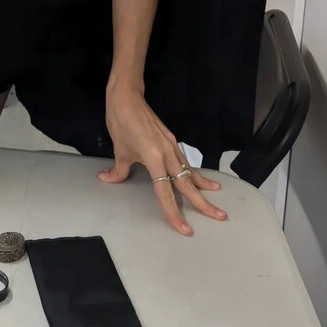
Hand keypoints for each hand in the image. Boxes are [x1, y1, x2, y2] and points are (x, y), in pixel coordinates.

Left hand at [101, 84, 227, 236]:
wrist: (127, 97)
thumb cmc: (121, 122)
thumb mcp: (119, 149)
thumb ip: (118, 170)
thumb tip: (107, 179)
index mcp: (154, 158)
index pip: (165, 192)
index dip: (174, 212)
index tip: (184, 229)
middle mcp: (167, 153)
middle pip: (187, 184)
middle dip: (203, 202)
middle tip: (219, 216)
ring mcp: (171, 146)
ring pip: (189, 172)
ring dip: (203, 186)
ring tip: (217, 198)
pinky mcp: (171, 140)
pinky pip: (185, 161)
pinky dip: (194, 172)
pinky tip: (201, 179)